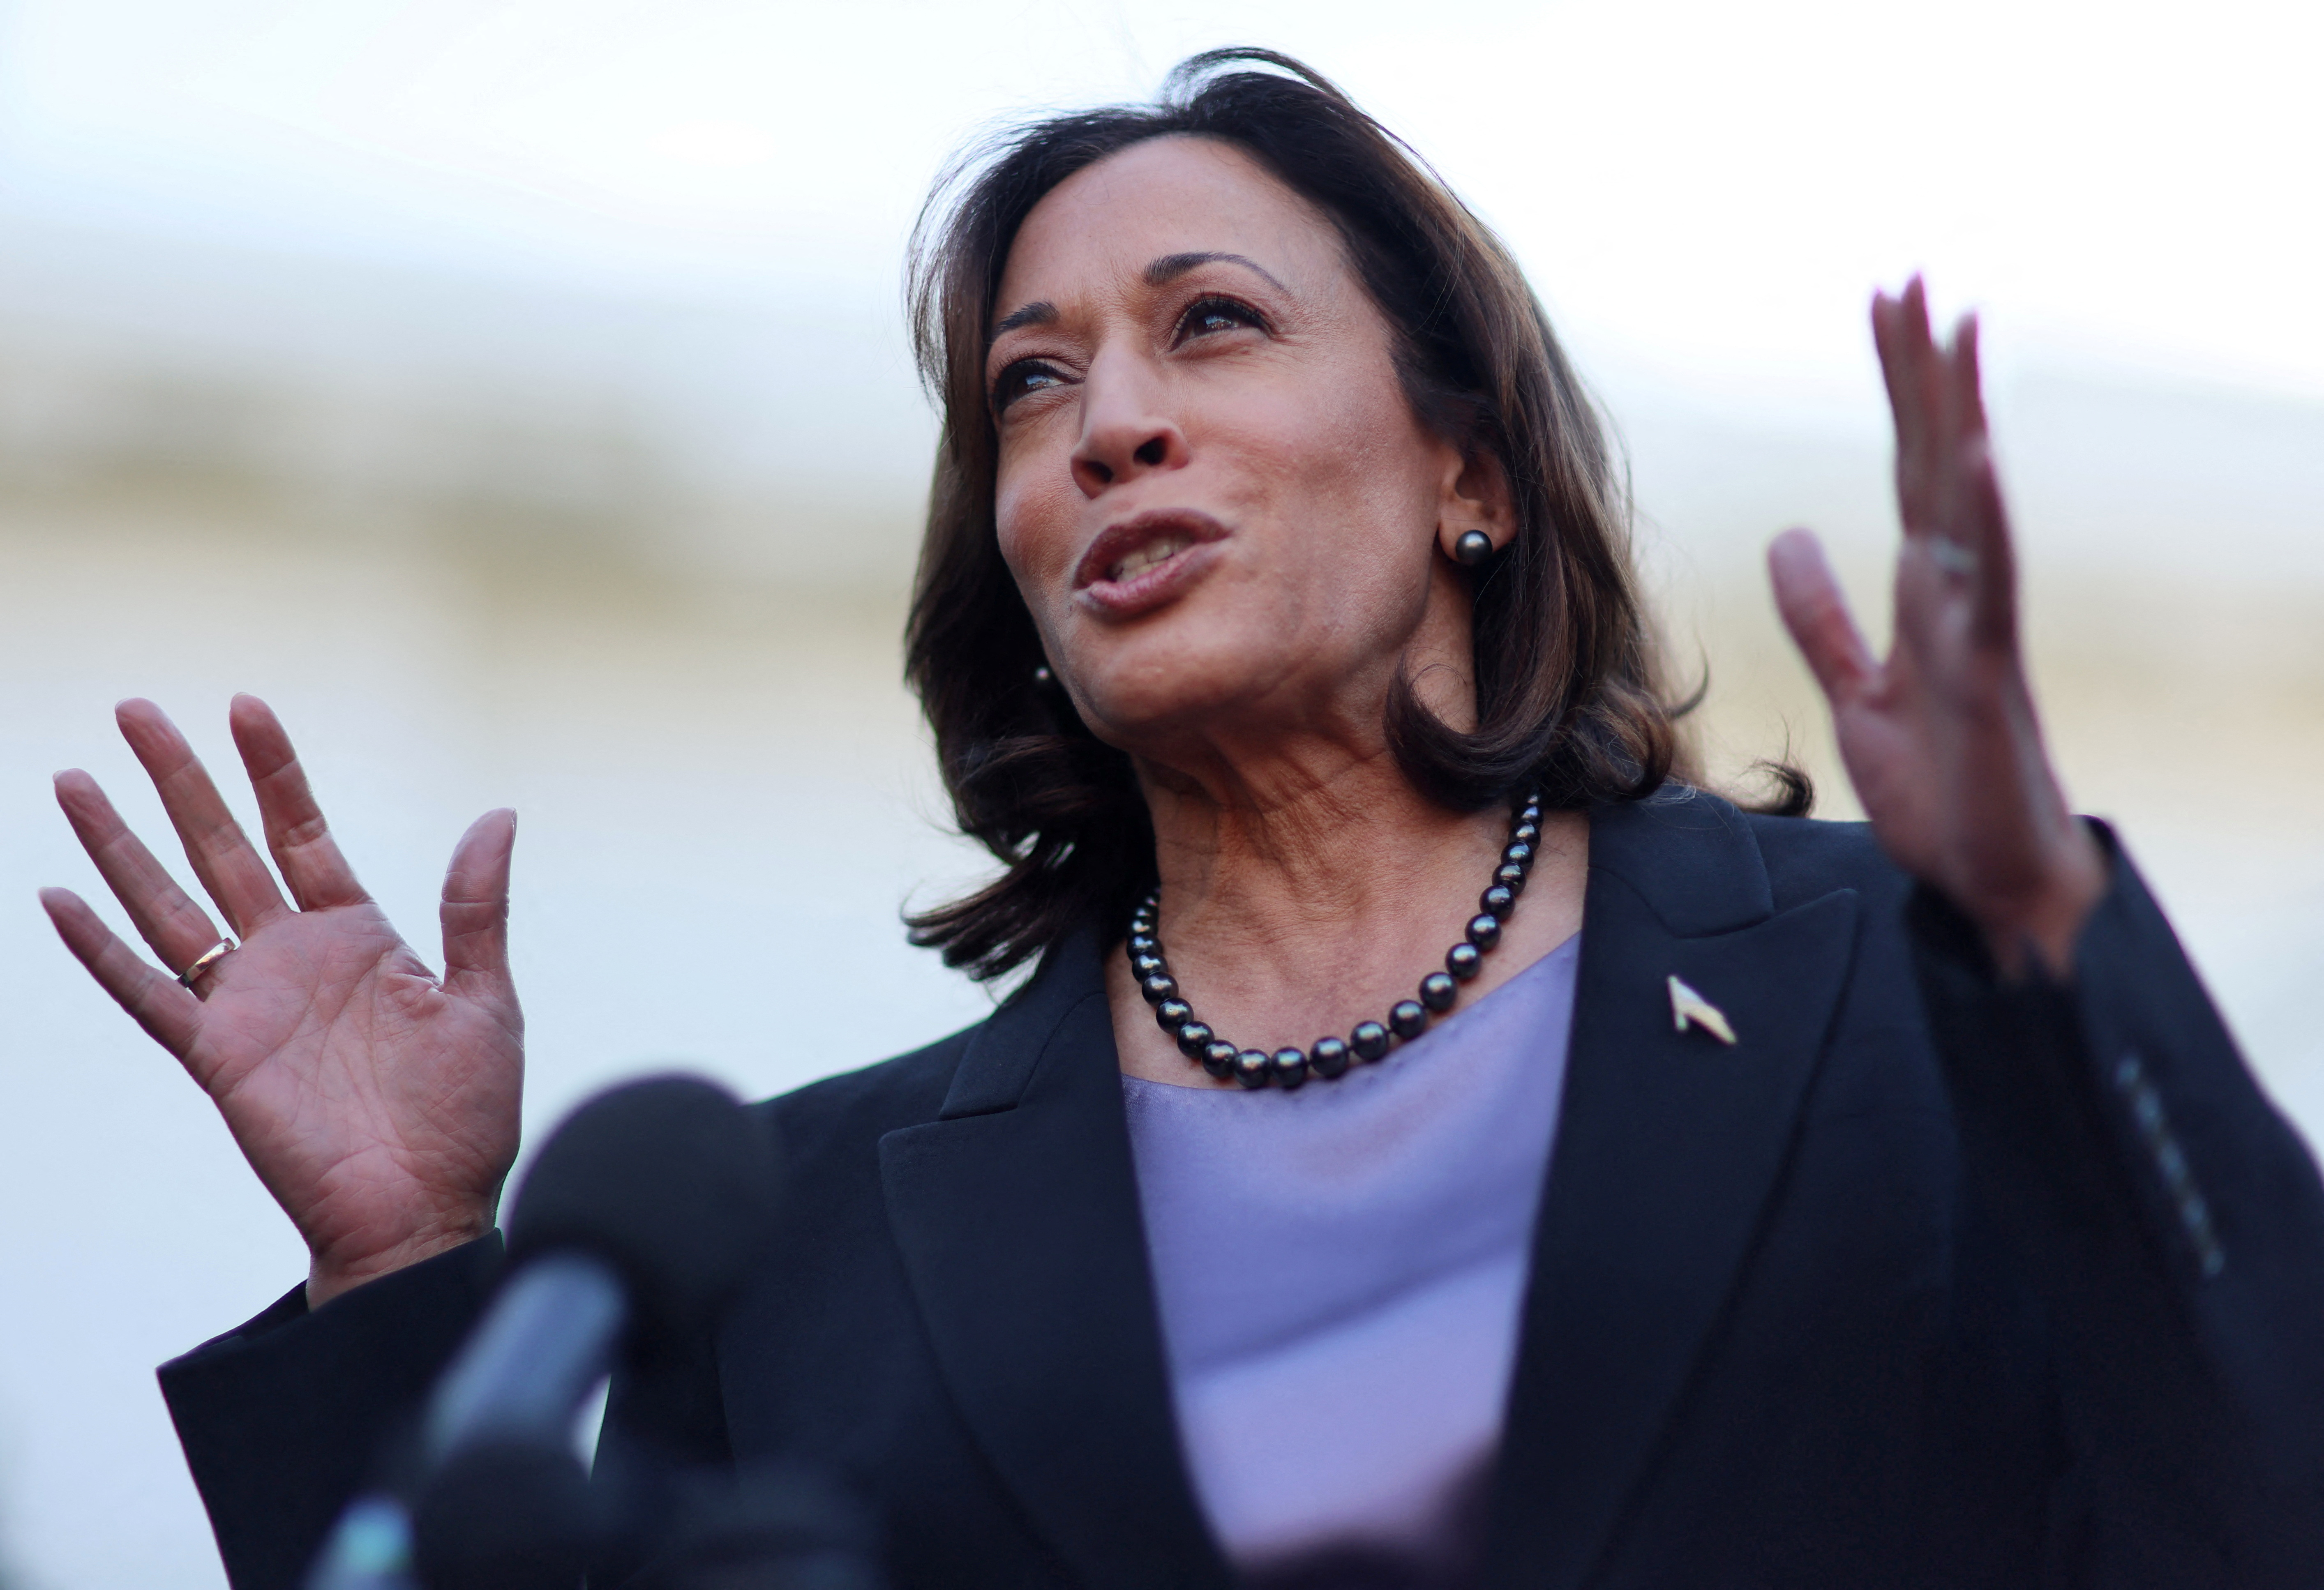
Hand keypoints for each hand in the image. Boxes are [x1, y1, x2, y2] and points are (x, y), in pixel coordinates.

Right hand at [41, 695, 522, 1303]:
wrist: (427, 1210)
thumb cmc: (464, 1118)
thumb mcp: (485, 1000)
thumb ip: (475, 909)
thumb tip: (497, 815)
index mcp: (358, 937)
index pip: (301, 830)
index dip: (273, 770)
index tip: (243, 706)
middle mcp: (292, 958)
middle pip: (220, 847)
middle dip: (181, 779)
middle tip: (137, 709)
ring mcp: (248, 1004)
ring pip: (168, 903)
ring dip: (121, 844)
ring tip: (77, 779)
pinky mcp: (217, 1055)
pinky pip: (147, 991)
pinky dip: (99, 948)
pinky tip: (59, 896)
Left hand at [1769, 278, 2104, 978]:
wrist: (1987, 878)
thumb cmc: (1941, 789)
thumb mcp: (1855, 692)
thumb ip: (1822, 618)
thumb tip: (1790, 536)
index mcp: (1925, 590)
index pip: (1907, 467)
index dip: (1896, 391)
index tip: (1884, 309)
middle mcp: (1957, 590)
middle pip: (1936, 459)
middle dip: (1921, 372)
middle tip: (1910, 279)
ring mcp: (1978, 624)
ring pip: (1966, 497)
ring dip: (1961, 414)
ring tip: (1956, 327)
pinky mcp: (1987, 672)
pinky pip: (1987, 583)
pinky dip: (1982, 518)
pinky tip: (1975, 458)